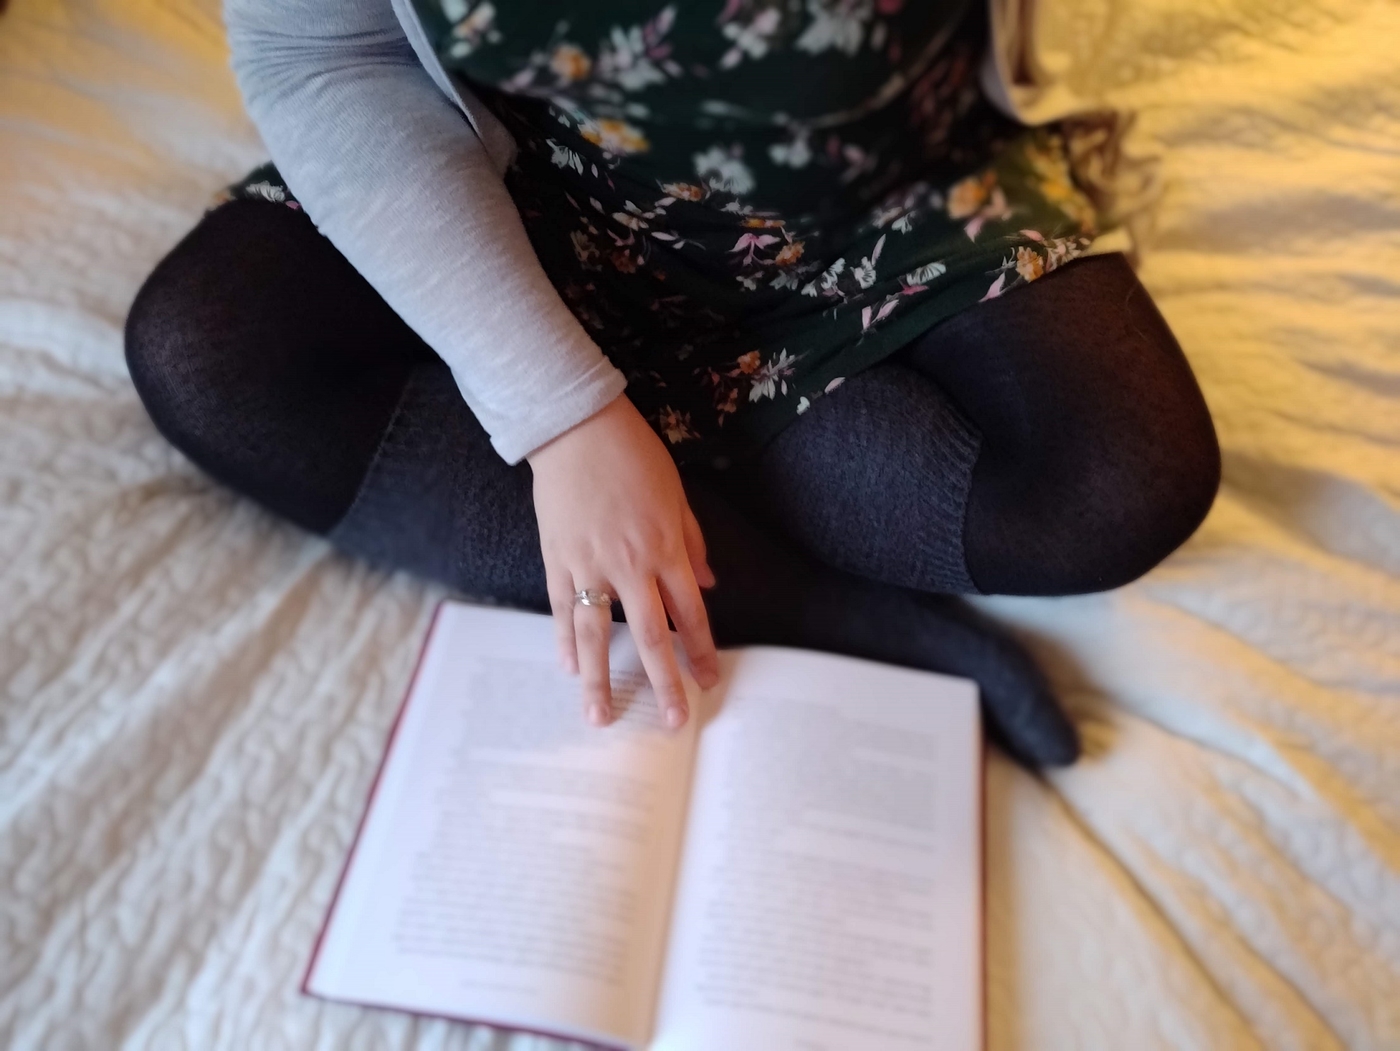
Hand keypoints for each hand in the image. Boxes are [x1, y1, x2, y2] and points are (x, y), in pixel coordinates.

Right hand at [528, 395, 719, 727]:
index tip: (707, 682)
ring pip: (597, 635)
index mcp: (665, 549)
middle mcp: (630, 565)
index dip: (700, 652)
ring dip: (600, 680)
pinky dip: (565, 641)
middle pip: (650, 637)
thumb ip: (692, 542)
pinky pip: (563, 610)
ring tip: (601, 718)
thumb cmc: (633, 456)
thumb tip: (706, 585)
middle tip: (671, 721)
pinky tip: (569, 669)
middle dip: (664, 683)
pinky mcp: (557, 559)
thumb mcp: (677, 495)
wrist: (576, 429)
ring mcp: (589, 565)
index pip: (689, 614)